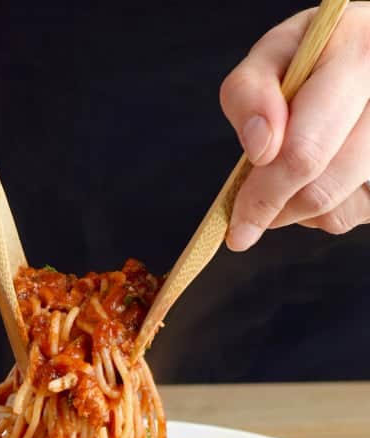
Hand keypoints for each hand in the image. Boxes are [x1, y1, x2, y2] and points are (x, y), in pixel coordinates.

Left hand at [220, 3, 369, 249]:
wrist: (364, 63)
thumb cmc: (312, 59)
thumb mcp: (272, 57)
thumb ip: (250, 92)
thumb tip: (260, 147)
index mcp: (358, 55)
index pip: (303, 151)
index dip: (263, 194)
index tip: (237, 225)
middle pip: (319, 191)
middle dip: (274, 209)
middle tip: (247, 218)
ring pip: (336, 213)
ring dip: (298, 209)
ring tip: (292, 169)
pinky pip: (352, 216)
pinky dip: (324, 210)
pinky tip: (324, 173)